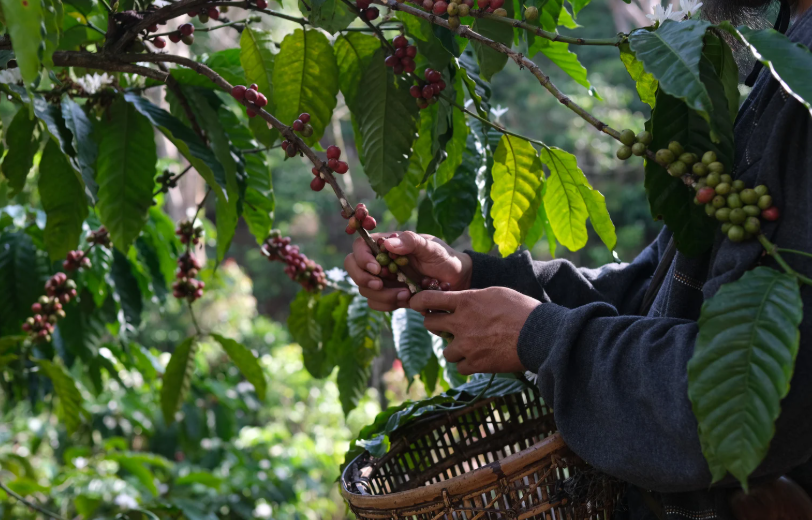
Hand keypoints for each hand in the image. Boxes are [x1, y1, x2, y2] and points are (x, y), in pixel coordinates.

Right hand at [344, 231, 471, 311]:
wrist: (457, 280)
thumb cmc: (444, 257)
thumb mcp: (431, 246)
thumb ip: (410, 242)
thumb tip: (388, 244)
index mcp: (386, 244)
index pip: (359, 247)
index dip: (362, 259)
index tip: (378, 270)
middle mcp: (380, 261)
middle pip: (353, 268)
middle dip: (364, 279)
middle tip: (381, 286)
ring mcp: (383, 279)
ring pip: (364, 289)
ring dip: (382, 296)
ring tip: (406, 294)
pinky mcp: (389, 295)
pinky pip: (376, 303)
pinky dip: (387, 305)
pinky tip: (407, 300)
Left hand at [409, 287, 539, 374]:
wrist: (538, 335)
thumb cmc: (521, 309)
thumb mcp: (495, 293)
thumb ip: (473, 297)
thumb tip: (460, 300)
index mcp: (465, 301)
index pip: (428, 299)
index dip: (418, 301)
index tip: (416, 304)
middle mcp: (460, 323)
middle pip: (430, 325)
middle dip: (436, 325)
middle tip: (447, 326)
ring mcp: (466, 345)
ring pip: (445, 351)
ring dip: (454, 348)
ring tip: (471, 345)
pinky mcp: (475, 364)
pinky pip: (459, 367)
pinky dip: (466, 364)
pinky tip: (478, 357)